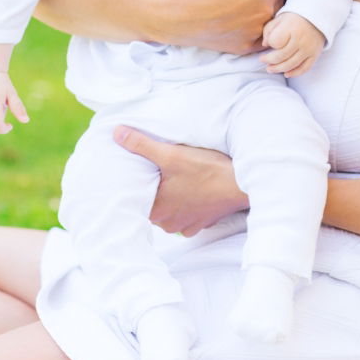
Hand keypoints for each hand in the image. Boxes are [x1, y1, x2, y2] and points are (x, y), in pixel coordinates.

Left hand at [114, 126, 248, 235]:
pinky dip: (188, 203)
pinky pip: (187, 215)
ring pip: (170, 211)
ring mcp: (187, 225)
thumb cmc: (208, 171)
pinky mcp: (202, 224)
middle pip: (153, 205)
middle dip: (156, 189)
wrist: (242, 185)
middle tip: (160, 171)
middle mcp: (169, 223)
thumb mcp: (172, 154)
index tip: (140, 172)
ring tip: (177, 179)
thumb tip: (117, 134)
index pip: (136, 198)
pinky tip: (193, 189)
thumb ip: (142, 145)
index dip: (137, 184)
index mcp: (157, 210)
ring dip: (172, 197)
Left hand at [260, 12, 324, 77]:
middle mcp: (300, 40)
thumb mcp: (279, 19)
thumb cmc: (294, 18)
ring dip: (278, 69)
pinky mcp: (314, 55)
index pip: (275, 41)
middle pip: (281, 56)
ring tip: (269, 69)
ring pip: (290, 65)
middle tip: (262, 60)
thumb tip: (265, 44)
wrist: (317, 18)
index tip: (269, 42)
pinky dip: (294, 73)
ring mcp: (308, 49)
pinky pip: (304, 68)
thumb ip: (269, 30)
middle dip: (269, 60)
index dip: (270, 43)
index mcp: (291, 27)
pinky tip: (286, 73)